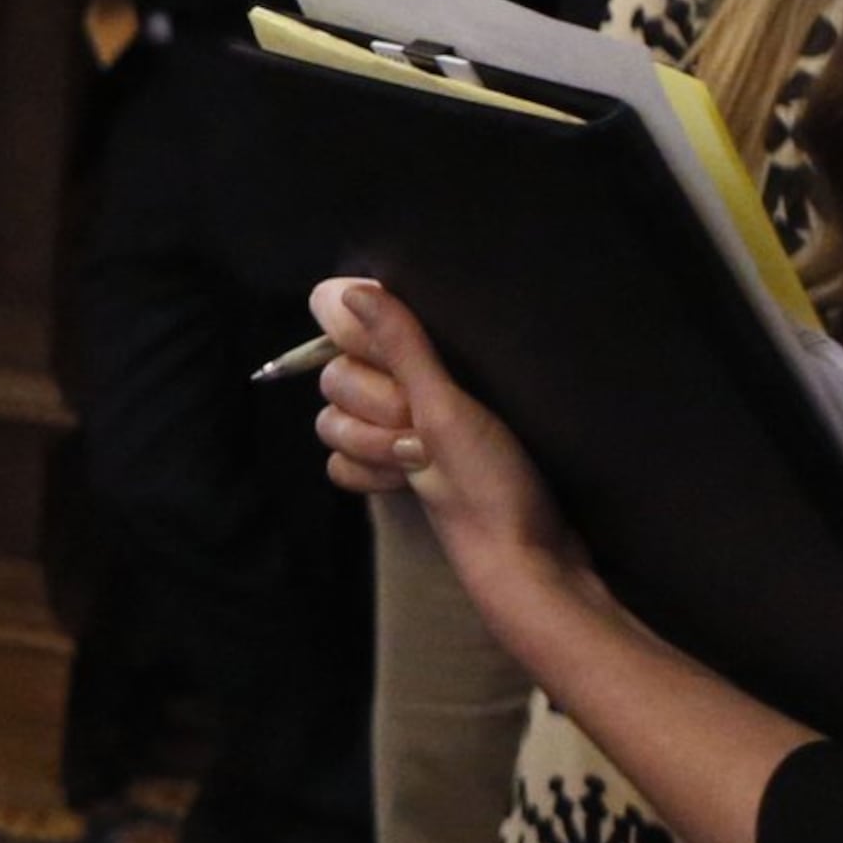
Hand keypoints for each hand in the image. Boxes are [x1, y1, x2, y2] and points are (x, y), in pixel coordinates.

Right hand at [309, 276, 591, 603]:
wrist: (513, 554)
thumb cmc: (494, 474)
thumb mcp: (447, 402)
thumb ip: (397, 343)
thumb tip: (349, 288)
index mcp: (425, 354)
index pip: (347, 323)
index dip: (363, 357)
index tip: (402, 386)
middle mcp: (403, 382)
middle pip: (334, 378)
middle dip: (375, 412)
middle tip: (422, 436)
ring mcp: (391, 427)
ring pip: (330, 421)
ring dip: (371, 447)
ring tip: (419, 464)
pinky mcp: (384, 467)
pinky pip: (337, 462)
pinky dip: (366, 476)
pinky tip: (403, 485)